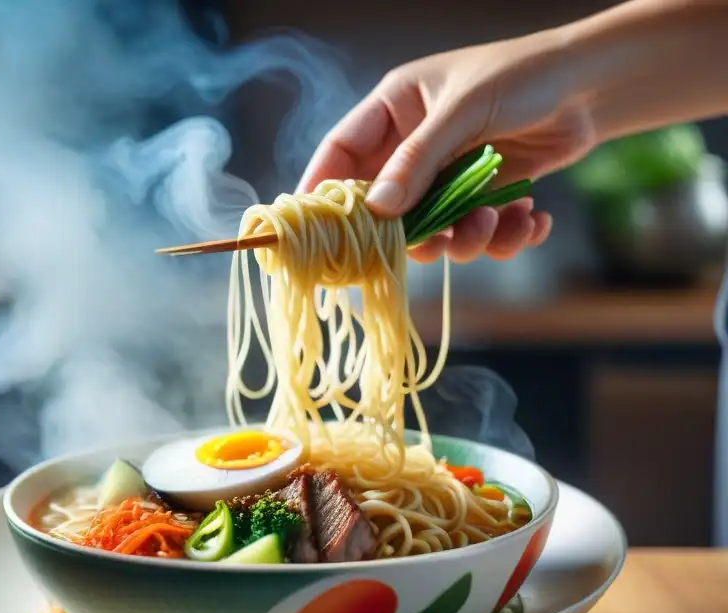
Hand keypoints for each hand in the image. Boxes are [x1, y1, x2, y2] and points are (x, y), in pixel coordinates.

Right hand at [298, 32, 595, 261]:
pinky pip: (477, 234)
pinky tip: (531, 218)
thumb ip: (418, 160)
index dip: (324, 188)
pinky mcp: (483, 196)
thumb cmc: (523, 76)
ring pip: (433, 229)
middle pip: (385, 206)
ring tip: (495, 220)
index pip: (341, 152)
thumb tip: (378, 209)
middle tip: (430, 240)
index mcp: (395, 110)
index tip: (316, 228)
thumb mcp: (464, 110)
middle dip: (411, 230)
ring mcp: (448, 175)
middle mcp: (414, 147)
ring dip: (465, 237)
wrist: (591, 85)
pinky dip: (504, 237)